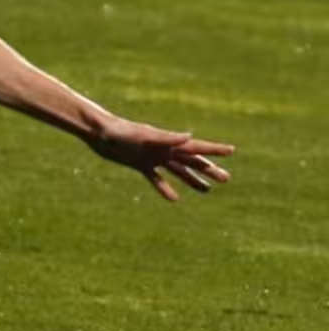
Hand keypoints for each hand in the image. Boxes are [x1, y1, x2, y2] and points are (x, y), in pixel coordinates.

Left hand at [88, 117, 233, 201]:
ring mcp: (152, 157)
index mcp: (168, 141)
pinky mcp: (140, 165)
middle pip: (191, 160)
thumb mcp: (144, 136)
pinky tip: (174, 200)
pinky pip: (156, 179)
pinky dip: (165, 188)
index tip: (232, 150)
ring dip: (192, 179)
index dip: (214, 149)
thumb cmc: (121, 131)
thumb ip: (166, 137)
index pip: (196, 147)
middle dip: (208, 169)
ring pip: (177, 171)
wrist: (99, 132)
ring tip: (207, 191)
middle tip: (226, 179)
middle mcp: (163, 149)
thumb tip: (189, 136)